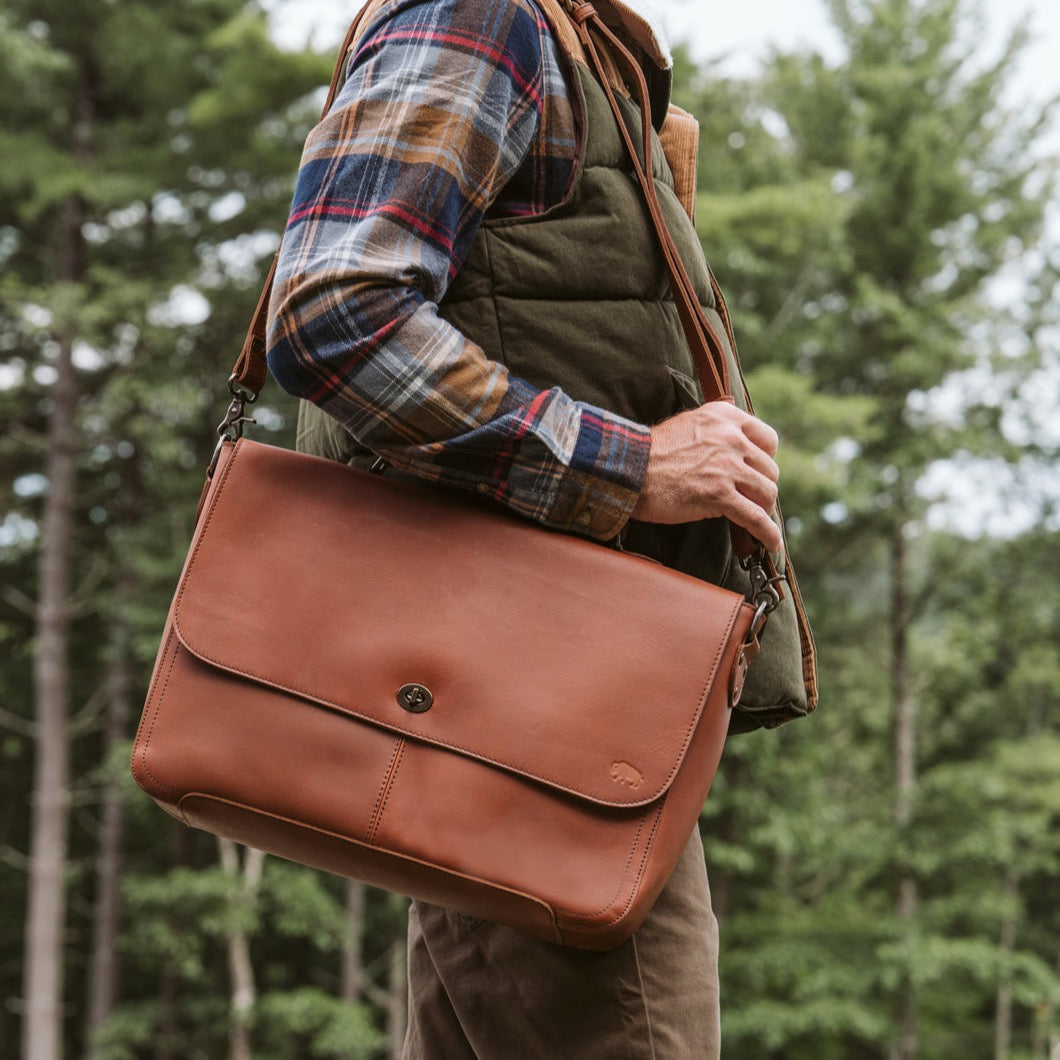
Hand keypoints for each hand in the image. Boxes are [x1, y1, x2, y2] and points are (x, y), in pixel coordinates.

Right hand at [631, 401, 782, 552]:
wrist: (628, 469)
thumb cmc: (652, 452)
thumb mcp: (689, 423)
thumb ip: (716, 430)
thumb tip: (737, 448)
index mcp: (725, 417)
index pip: (768, 439)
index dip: (765, 460)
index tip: (756, 472)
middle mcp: (731, 438)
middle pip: (770, 470)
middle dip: (761, 487)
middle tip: (748, 500)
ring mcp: (727, 467)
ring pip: (767, 493)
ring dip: (762, 509)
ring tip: (754, 519)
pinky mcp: (720, 495)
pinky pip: (756, 518)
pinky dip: (768, 533)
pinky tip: (771, 544)